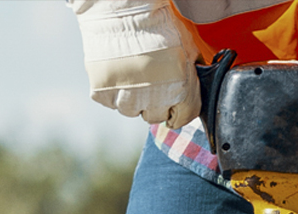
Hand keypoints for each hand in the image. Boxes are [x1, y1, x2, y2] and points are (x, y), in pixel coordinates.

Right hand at [70, 0, 200, 128]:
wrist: (125, 8)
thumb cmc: (158, 23)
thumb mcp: (188, 47)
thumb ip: (192, 73)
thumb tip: (194, 86)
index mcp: (179, 91)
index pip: (181, 118)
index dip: (178, 110)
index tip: (173, 103)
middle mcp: (153, 100)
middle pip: (155, 116)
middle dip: (155, 103)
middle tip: (151, 81)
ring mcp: (126, 98)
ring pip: (131, 110)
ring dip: (133, 98)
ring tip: (133, 74)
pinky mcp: (103, 92)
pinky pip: (110, 101)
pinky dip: (113, 90)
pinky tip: (118, 71)